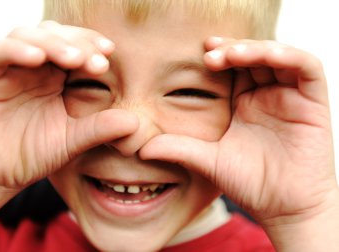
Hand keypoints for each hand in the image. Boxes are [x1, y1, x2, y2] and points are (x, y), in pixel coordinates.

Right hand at [0, 21, 137, 189]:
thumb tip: (135, 123)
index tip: (109, 54)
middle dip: (78, 42)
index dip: (91, 45)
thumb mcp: (74, 140)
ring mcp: (10, 69)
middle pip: (55, 34)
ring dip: (53, 42)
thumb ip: (100, 129)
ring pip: (28, 35)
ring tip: (74, 59)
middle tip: (97, 60)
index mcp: (57, 76)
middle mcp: (35, 67)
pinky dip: (16, 49)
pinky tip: (37, 58)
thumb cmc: (37, 153)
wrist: (0, 174)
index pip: (76, 47)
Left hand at [140, 37, 337, 227]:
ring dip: (255, 48)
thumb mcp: (208, 160)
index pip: (233, 68)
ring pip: (278, 56)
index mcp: (244, 104)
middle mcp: (267, 95)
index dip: (219, 55)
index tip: (199, 54)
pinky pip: (307, 68)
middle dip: (232, 48)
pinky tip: (265, 56)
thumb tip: (140, 148)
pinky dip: (288, 56)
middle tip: (210, 53)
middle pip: (253, 56)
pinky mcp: (314, 103)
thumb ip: (177, 149)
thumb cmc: (251, 184)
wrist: (284, 209)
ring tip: (230, 54)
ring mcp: (291, 97)